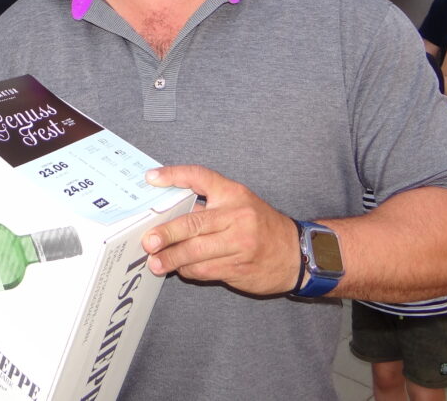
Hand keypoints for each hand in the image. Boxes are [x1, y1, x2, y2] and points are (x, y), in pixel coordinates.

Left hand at [141, 164, 300, 296]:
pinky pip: (205, 270)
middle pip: (193, 224)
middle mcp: (236, 216)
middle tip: (148, 241)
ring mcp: (238, 244)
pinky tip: (181, 269)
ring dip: (172, 259)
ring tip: (156, 262)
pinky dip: (188, 270)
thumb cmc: (261, 225)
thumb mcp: (240, 202)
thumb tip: (170, 210)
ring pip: (196, 252)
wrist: (297, 253)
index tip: (152, 178)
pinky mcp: (238, 267)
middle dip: (166, 233)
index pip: (200, 177)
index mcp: (234, 194)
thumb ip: (211, 202)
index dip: (174, 175)